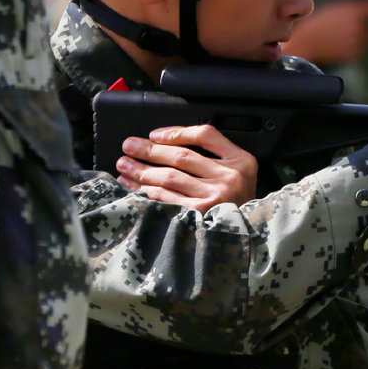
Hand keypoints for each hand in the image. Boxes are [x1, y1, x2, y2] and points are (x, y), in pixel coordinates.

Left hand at [118, 124, 259, 211]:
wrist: (243, 235)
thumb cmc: (236, 202)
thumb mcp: (239, 173)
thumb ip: (215, 156)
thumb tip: (166, 143)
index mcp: (241, 161)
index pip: (205, 135)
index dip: (176, 132)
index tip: (154, 135)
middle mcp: (230, 177)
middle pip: (182, 156)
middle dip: (150, 150)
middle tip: (129, 146)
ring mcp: (214, 197)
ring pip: (170, 176)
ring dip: (142, 170)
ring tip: (124, 165)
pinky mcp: (199, 214)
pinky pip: (166, 197)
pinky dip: (146, 190)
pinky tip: (132, 186)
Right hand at [281, 0, 367, 65]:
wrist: (308, 41)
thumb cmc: (321, 24)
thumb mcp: (338, 10)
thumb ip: (357, 9)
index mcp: (353, 10)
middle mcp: (358, 23)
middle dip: (362, 30)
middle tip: (342, 31)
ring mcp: (357, 38)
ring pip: (365, 40)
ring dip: (357, 40)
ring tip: (339, 38)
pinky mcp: (354, 51)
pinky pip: (359, 50)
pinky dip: (352, 49)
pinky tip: (338, 45)